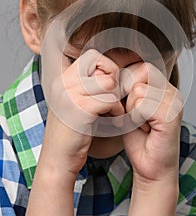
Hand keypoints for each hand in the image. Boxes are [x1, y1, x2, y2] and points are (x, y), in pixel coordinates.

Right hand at [39, 49, 124, 178]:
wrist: (58, 160)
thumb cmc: (72, 133)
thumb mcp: (76, 103)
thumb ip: (89, 86)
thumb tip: (112, 72)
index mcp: (63, 78)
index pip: (92, 55)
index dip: (107, 67)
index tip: (110, 88)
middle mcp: (64, 82)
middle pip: (103, 64)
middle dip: (114, 81)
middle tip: (114, 99)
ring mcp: (69, 94)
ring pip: (109, 83)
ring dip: (117, 99)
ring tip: (114, 113)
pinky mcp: (79, 109)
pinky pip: (110, 101)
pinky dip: (117, 112)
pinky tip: (113, 123)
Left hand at [121, 62, 182, 185]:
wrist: (150, 167)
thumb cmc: (138, 137)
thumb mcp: (128, 106)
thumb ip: (126, 88)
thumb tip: (111, 72)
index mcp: (164, 87)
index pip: (141, 67)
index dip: (125, 82)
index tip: (123, 103)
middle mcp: (172, 91)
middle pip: (142, 71)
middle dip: (127, 92)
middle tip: (130, 113)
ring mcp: (174, 102)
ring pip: (138, 90)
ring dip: (130, 108)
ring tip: (138, 122)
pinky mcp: (171, 115)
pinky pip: (141, 105)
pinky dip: (135, 118)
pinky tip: (143, 129)